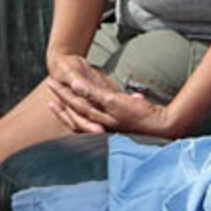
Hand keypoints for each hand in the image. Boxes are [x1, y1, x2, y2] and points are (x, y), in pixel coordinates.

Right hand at [44, 66, 176, 137]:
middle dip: (59, 101)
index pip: (78, 123)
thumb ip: (131, 105)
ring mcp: (106, 116)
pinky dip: (81, 90)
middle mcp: (102, 125)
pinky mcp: (113, 106)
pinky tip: (73, 83)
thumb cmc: (150, 120)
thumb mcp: (136, 113)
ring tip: (52, 83)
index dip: (64, 114)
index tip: (54, 105)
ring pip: (79, 105)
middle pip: (73, 113)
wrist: (162, 125)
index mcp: (104, 127)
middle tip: (48, 89)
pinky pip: (93, 98)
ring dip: (64, 94)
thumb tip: (136, 98)